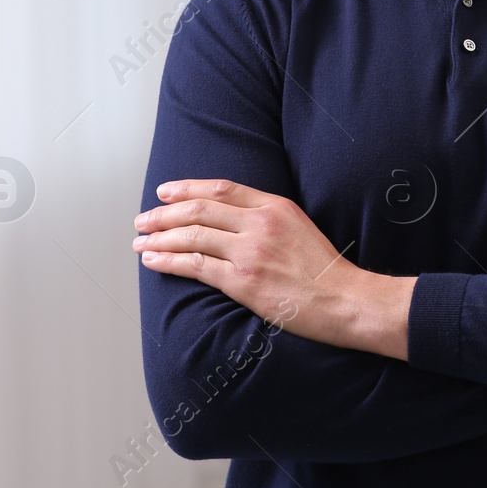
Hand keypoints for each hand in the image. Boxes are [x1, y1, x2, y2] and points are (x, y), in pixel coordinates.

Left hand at [133, 178, 371, 348]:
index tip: (165, 192)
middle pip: (199, 210)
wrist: (345, 299)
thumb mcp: (300, 228)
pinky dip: (169, 260)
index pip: (222, 188)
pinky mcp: (243, 281)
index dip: (187, 188)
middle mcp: (261, 223)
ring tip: (140, 241)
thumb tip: (232, 220)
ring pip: (192, 236)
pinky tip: (153, 260)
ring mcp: (251, 252)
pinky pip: (196, 266)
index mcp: (276, 206)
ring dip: (160, 237)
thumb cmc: (325, 270)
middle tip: (143, 220)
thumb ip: (268, 218)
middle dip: (164, 214)